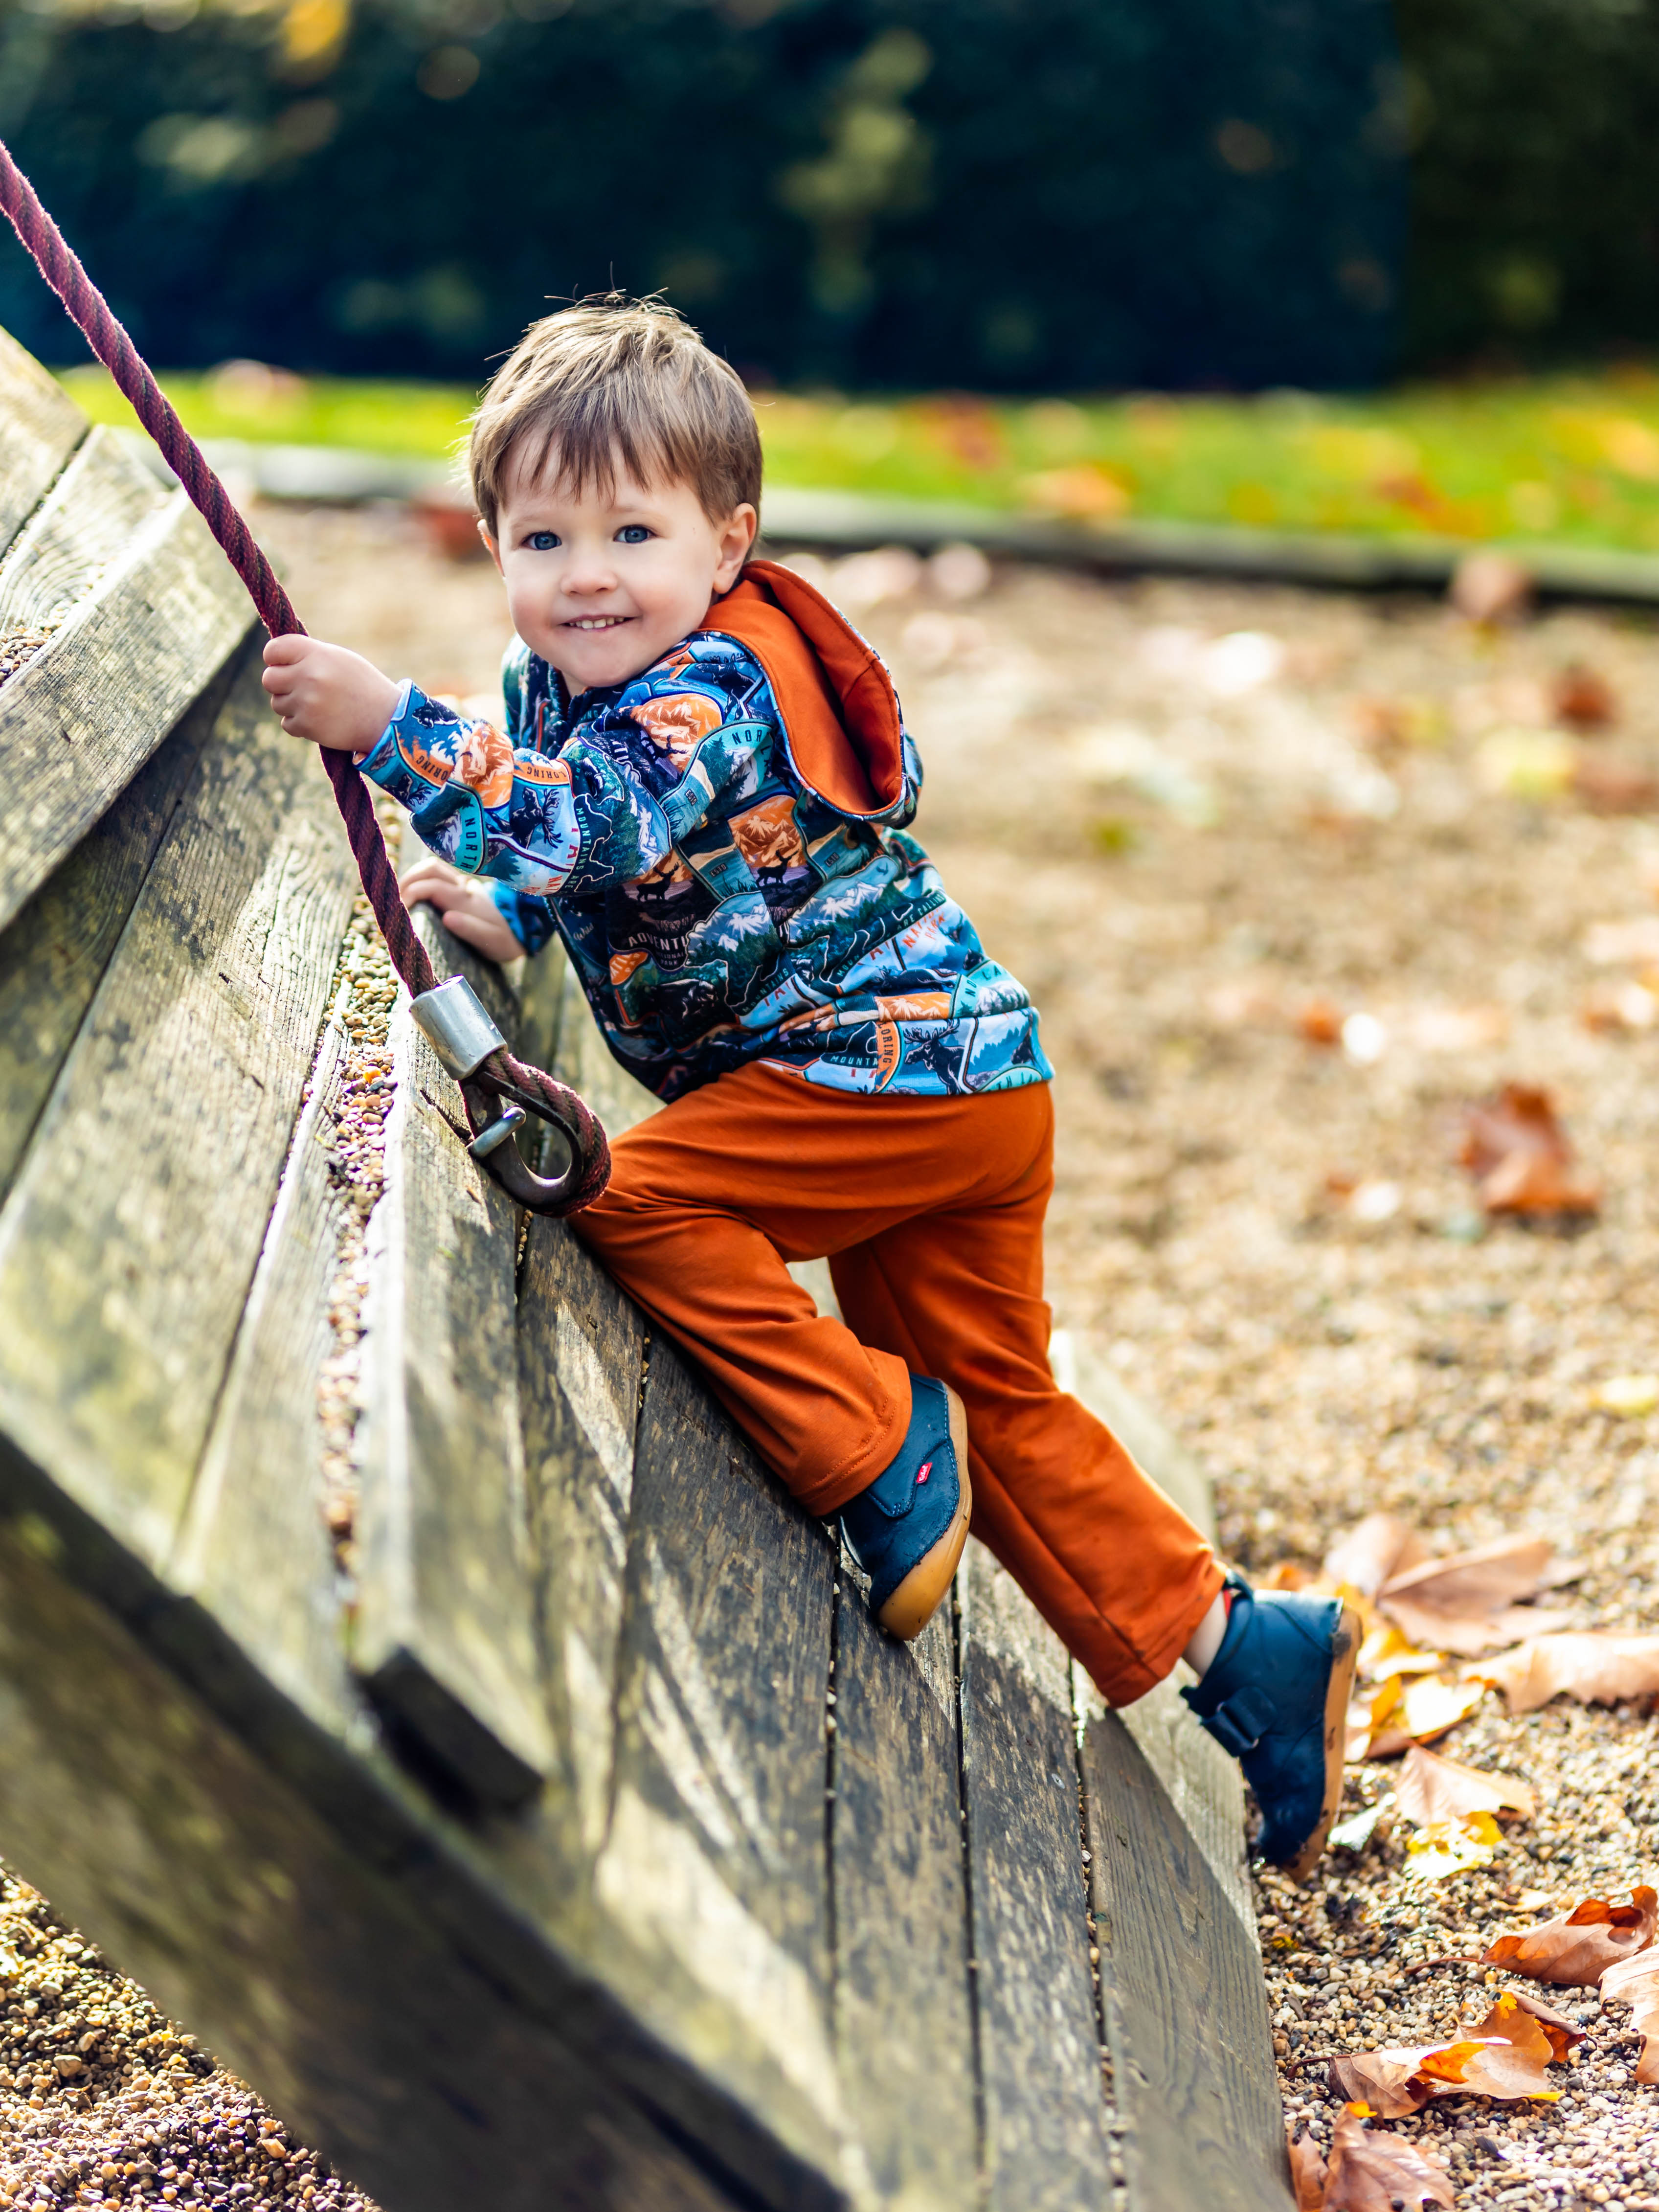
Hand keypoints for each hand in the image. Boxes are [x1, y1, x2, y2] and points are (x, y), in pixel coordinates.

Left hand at [262, 636, 400, 751]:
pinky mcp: (308, 726)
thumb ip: (308, 656)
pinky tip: (320, 720)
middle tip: (299, 688)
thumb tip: (276, 660)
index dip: (275, 659)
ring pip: (277, 703)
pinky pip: (287, 723)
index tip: (284, 665)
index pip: (273, 651)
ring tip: (317, 706)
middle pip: (269, 679)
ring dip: (291, 706)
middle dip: (280, 684)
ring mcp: (306, 702)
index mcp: (316, 654)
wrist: (386, 720)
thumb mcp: (338, 659)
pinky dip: (300, 724)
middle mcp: (309, 676)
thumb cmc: (362, 685)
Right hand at [400, 856, 523, 964]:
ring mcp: (462, 885)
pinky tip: (411, 895)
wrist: (522, 932)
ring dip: (413, 878)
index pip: (432, 886)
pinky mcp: (460, 888)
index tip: (398, 911)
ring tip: (399, 897)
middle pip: (430, 869)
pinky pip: (436, 875)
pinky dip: (420, 881)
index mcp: (467, 899)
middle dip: (408, 881)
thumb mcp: (492, 941)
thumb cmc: (504, 941)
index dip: (412, 893)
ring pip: (432, 868)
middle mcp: (463, 887)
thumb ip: (472, 930)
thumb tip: (447, 918)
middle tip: (394, 902)